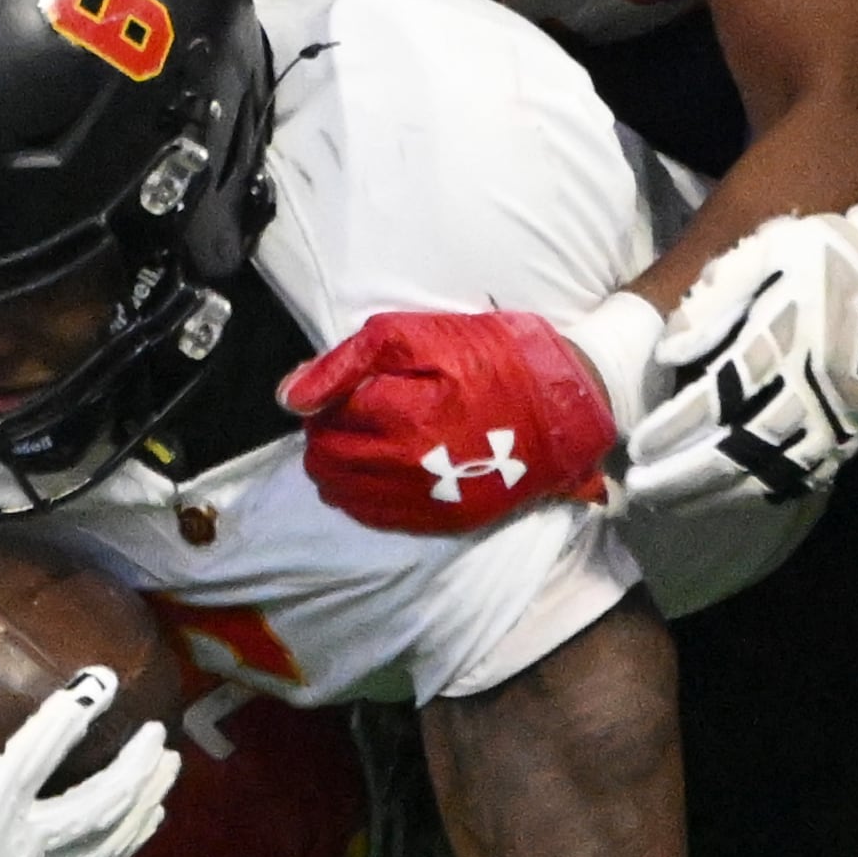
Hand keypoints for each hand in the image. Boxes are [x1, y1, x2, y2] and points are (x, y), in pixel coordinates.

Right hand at [0, 627, 175, 856]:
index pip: (37, 756)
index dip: (73, 714)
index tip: (103, 679)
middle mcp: (16, 849)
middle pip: (97, 806)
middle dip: (134, 768)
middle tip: (157, 731)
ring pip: (107, 840)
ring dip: (144, 801)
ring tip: (169, 764)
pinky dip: (131, 840)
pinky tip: (150, 816)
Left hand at [277, 303, 634, 534]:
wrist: (568, 403)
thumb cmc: (497, 358)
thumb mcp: (419, 334)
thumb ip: (346, 362)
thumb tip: (288, 397)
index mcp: (399, 418)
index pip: (323, 418)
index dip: (327, 398)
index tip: (349, 385)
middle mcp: (406, 471)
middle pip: (326, 462)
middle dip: (327, 434)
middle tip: (352, 410)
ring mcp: (426, 503)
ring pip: (344, 494)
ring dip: (341, 465)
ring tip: (366, 437)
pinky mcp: (445, 522)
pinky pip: (376, 518)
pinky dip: (364, 495)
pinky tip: (379, 470)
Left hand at [621, 214, 857, 514]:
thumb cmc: (828, 257)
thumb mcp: (768, 249)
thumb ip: (715, 296)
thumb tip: (668, 353)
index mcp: (782, 343)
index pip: (716, 398)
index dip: (674, 428)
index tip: (637, 445)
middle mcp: (807, 391)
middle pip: (737, 449)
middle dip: (683, 475)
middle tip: (639, 490)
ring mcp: (833, 420)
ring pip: (768, 472)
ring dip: (715, 494)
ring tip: (671, 505)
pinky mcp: (851, 434)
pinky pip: (803, 476)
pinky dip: (761, 492)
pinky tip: (728, 498)